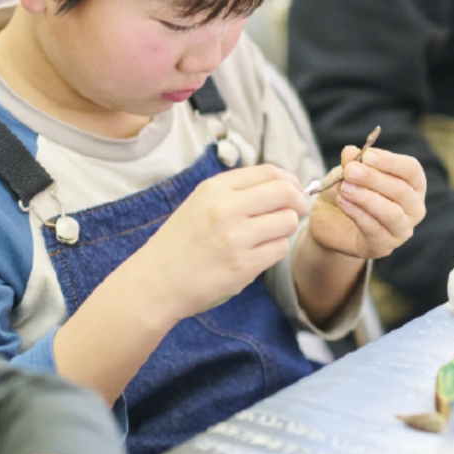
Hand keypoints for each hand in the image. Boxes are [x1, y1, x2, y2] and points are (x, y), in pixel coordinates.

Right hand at [130, 164, 308, 319]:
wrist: (155, 282)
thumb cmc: (182, 241)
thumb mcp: (201, 202)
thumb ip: (238, 191)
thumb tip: (286, 185)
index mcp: (215, 188)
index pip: (269, 172)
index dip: (290, 180)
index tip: (294, 191)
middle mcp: (226, 208)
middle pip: (285, 193)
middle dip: (298, 201)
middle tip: (295, 211)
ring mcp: (236, 238)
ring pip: (287, 222)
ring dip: (285, 229)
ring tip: (267, 236)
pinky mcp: (243, 265)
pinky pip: (280, 249)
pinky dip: (275, 250)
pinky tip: (257, 253)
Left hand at [308, 147, 425, 259]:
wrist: (332, 220)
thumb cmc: (350, 190)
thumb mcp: (348, 171)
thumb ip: (351, 162)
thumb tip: (350, 152)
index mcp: (413, 184)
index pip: (412, 171)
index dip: (391, 162)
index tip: (367, 155)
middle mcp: (414, 208)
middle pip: (402, 191)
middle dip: (374, 179)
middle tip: (350, 171)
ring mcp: (402, 230)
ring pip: (392, 213)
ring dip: (367, 198)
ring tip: (344, 187)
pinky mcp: (384, 246)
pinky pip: (375, 230)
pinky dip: (358, 214)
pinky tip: (343, 202)